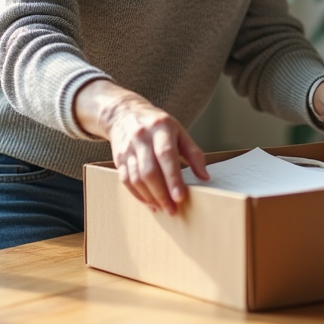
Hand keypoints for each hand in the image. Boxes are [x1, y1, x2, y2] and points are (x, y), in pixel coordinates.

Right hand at [75, 79, 208, 213]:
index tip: (180, 197)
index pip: (166, 155)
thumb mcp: (179, 131)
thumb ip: (193, 153)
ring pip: (136, 178)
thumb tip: (204, 177)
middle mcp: (142, 137)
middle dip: (161, 194)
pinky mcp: (118, 159)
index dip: (173, 178)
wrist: (124, 113)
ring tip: (162, 208)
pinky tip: (149, 202)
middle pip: (149, 171)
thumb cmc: (157, 125)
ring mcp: (128, 148)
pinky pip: (126, 181)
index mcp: (160, 128)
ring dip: (150, 197)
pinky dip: (138, 195)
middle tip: (173, 209)